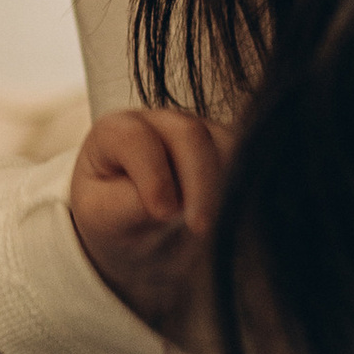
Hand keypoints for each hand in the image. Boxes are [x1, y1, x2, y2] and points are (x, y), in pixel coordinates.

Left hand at [69, 107, 230, 351]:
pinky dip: (244, 188)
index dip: (152, 175)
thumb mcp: (104, 217)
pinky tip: (233, 217)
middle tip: (201, 228)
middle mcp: (159, 122)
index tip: (162, 213)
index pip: (135, 138)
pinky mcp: (227, 148)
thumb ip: (129, 205)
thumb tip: (173, 203)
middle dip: (198, 182)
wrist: (134, 232)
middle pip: (189, 134)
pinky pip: (248, 159)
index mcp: (116, 131)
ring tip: (216, 226)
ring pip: (226, 143)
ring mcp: (196, 130)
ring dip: (225, 186)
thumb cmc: (112, 218)